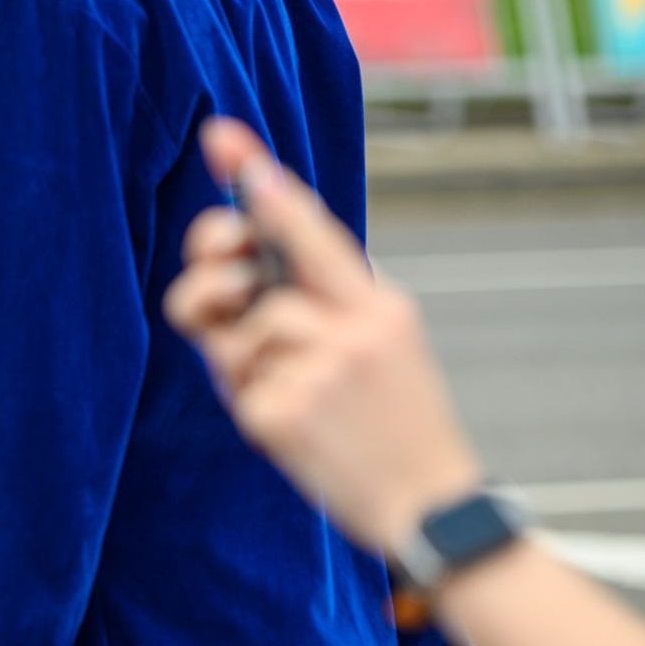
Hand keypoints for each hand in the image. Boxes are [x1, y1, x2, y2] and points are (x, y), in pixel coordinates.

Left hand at [162, 118, 484, 555]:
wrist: (429, 506)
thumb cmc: (396, 418)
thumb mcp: (386, 343)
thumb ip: (325, 300)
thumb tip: (241, 265)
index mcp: (378, 305)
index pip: (310, 231)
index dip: (262, 184)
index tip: (223, 139)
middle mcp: (350, 331)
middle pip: (248, 278)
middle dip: (216, 278)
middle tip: (218, 292)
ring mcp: (315, 374)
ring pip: (237, 336)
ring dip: (245, 363)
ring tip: (294, 393)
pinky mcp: (282, 416)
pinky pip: (234, 386)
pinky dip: (252, 402)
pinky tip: (295, 427)